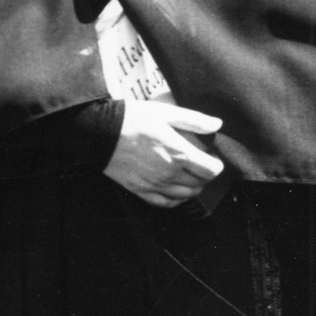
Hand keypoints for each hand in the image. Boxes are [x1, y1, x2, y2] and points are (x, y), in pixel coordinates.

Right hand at [103, 99, 224, 207]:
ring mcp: (155, 185)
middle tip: (199, 164)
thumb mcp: (164, 112)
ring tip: (188, 175)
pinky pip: (166, 203)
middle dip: (205, 175)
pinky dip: (176, 200)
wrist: (98, 132)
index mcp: (179, 154)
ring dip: (192, 187)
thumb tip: (217, 124)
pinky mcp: (141, 191)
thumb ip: (193, 120)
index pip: (211, 170)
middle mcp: (170, 174)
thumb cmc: (133, 118)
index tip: (212, 157)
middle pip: (200, 184)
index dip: (216, 164)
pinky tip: (175, 190)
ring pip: (185, 195)